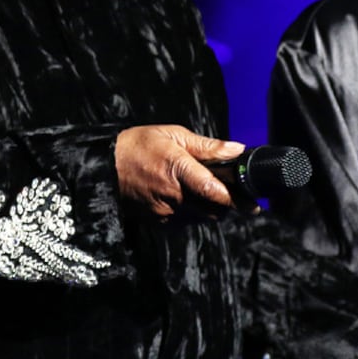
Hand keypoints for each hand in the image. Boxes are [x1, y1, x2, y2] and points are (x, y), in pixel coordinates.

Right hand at [114, 124, 245, 217]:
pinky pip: (188, 222)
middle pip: (214, 209)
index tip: (251, 200)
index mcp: (177, 168)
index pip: (213, 190)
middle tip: (234, 193)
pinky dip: (195, 213)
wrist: (106, 167)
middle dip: (227, 203)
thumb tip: (236, 149)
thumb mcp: (173, 135)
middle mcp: (172, 194)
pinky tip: (188, 197)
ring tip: (207, 191)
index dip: (235, 197)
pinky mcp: (160, 223)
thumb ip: (207, 146)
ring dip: (211, 208)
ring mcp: (165, 212)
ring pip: (203, 218)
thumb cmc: (139, 145)